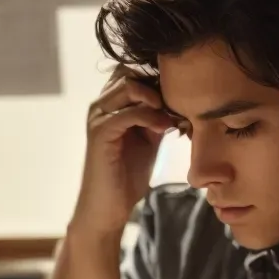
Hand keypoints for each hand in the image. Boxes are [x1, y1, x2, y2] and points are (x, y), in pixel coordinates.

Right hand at [72, 68, 178, 237]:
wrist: (108, 207)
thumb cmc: (126, 175)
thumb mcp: (148, 138)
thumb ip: (158, 116)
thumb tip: (181, 99)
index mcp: (110, 104)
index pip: (132, 70)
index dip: (157, 78)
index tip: (180, 97)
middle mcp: (100, 105)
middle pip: (129, 72)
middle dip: (157, 85)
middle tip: (178, 104)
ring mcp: (97, 118)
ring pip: (128, 86)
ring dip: (155, 98)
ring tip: (172, 117)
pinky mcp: (100, 134)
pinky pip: (127, 113)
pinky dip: (150, 116)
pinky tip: (165, 128)